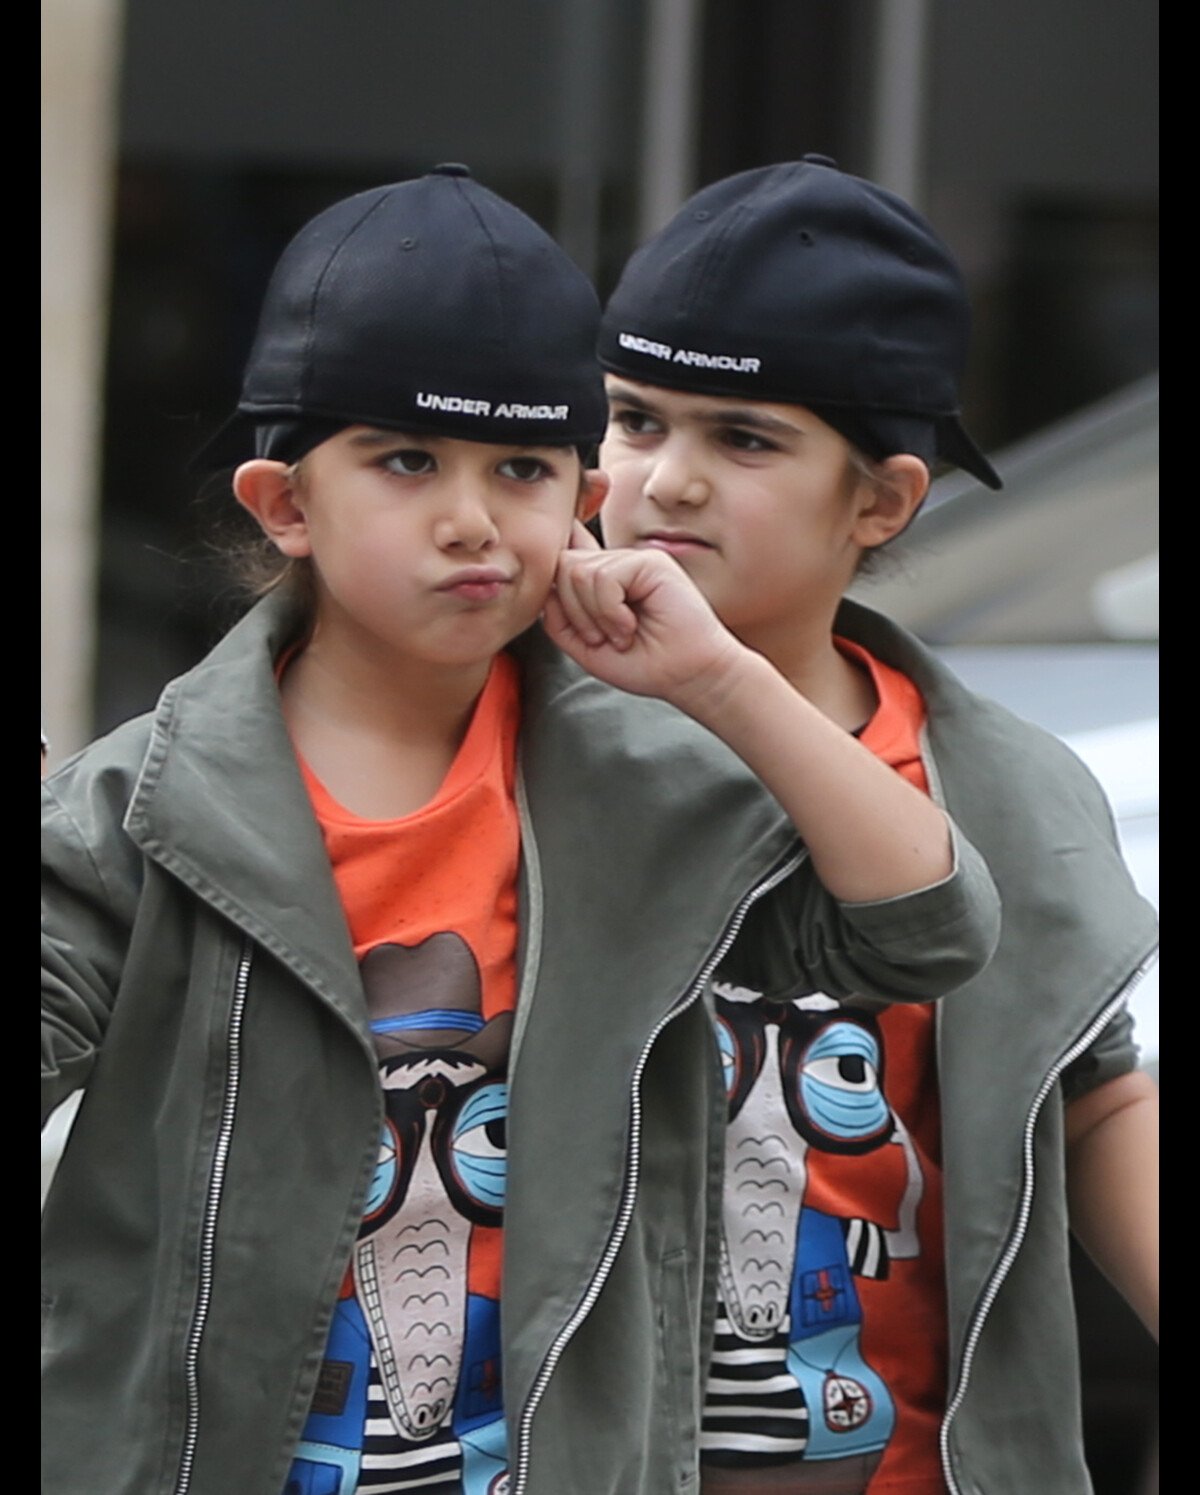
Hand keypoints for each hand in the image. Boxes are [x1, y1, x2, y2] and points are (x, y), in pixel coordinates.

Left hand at [543, 523, 747, 713]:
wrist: (688, 677)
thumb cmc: (645, 664)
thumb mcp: (583, 644)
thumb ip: (558, 614)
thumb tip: (544, 585)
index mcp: (603, 580)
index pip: (565, 558)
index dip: (556, 581)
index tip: (573, 615)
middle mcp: (617, 564)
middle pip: (562, 566)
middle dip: (574, 611)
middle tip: (602, 637)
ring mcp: (634, 559)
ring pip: (578, 571)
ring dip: (594, 615)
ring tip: (621, 634)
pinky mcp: (650, 561)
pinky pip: (603, 577)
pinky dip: (610, 611)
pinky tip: (630, 626)